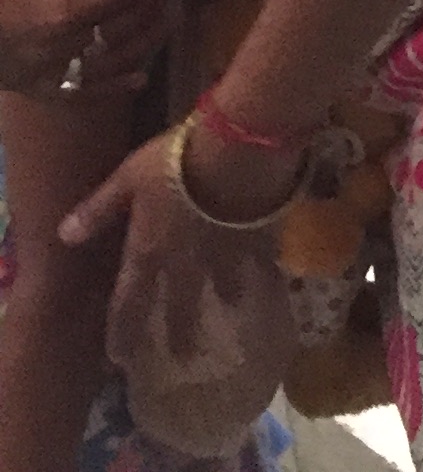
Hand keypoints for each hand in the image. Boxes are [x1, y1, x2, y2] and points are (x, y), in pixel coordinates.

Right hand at [0, 0, 166, 95]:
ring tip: (166, 14)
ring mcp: (44, 74)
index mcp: (61, 12)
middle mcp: (59, 50)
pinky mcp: (29, 87)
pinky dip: (114, 86)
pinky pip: (80, 94)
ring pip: (113, 62)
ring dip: (145, 38)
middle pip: (125, 25)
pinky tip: (139, 77)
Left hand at [61, 126, 295, 416]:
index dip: (123, 331)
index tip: (121, 360)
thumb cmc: (175, 160)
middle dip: (179, 332)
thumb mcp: (128, 178)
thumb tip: (64, 236)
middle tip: (184, 357)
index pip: (129, 302)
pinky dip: (264, 272)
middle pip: (180, 305)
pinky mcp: (261, 236)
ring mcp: (226, 252)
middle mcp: (186, 263)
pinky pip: (262, 261)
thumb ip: (100, 208)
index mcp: (149, 251)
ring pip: (224, 285)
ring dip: (225, 298)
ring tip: (231, 309)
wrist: (241, 149)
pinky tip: (271, 277)